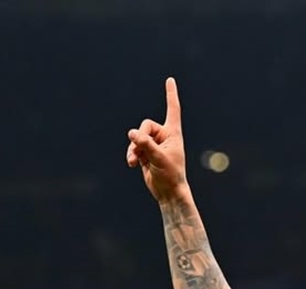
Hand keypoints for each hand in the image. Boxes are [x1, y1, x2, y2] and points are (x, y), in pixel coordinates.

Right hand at [127, 77, 188, 203]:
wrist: (168, 192)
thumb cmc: (170, 175)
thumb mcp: (158, 158)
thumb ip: (145, 144)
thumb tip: (131, 133)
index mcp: (173, 133)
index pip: (172, 109)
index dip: (170, 94)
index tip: (170, 80)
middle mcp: (164, 136)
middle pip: (145, 126)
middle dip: (139, 138)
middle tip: (139, 152)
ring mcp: (154, 144)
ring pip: (137, 137)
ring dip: (133, 149)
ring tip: (134, 161)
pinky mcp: (146, 153)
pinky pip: (133, 147)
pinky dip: (132, 155)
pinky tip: (132, 164)